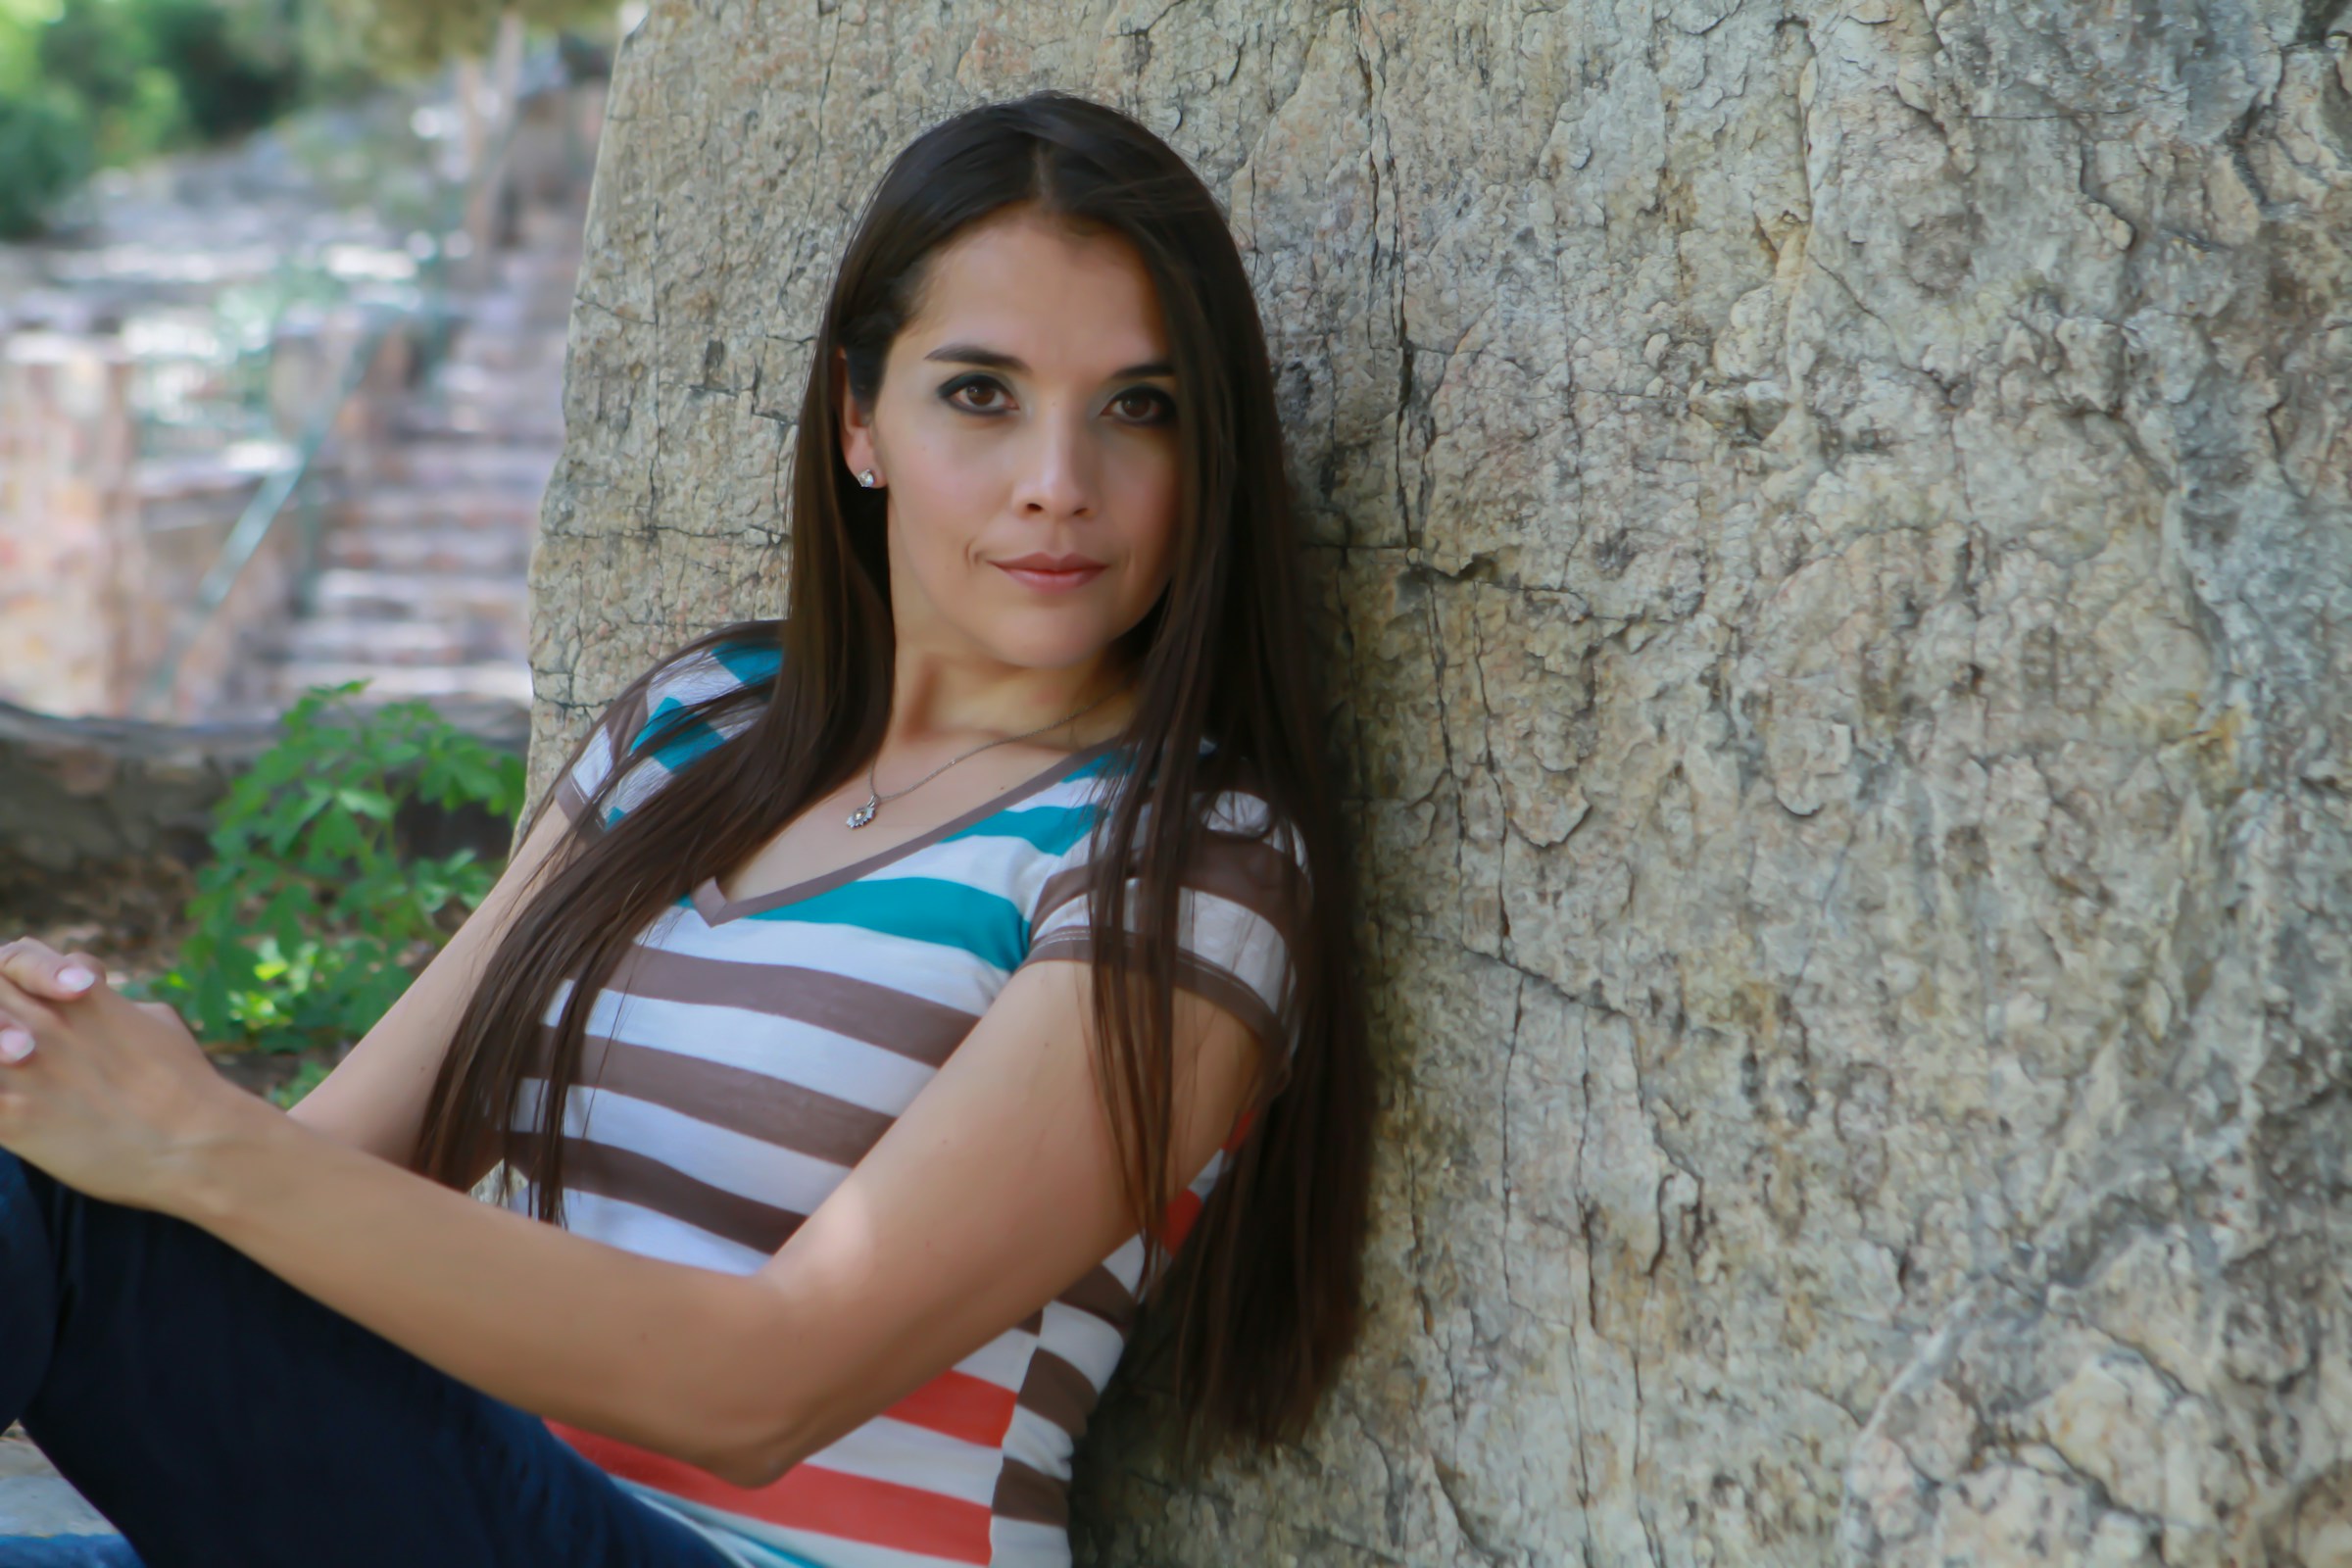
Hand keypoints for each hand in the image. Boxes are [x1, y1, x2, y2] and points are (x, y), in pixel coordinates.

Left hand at [0, 937, 252, 1211]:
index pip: (19, 956)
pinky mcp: (12, 1119)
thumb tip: (102, 997)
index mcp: (82, 997)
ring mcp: (23, 1069)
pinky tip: (8, 1109)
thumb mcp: (159, 1022)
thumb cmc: (187, 1084)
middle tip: (18, 1043)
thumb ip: (117, 1004)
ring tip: (14, 1068)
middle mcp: (45, 1024)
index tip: (38, 1000)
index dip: (22, 974)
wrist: (194, 1144)